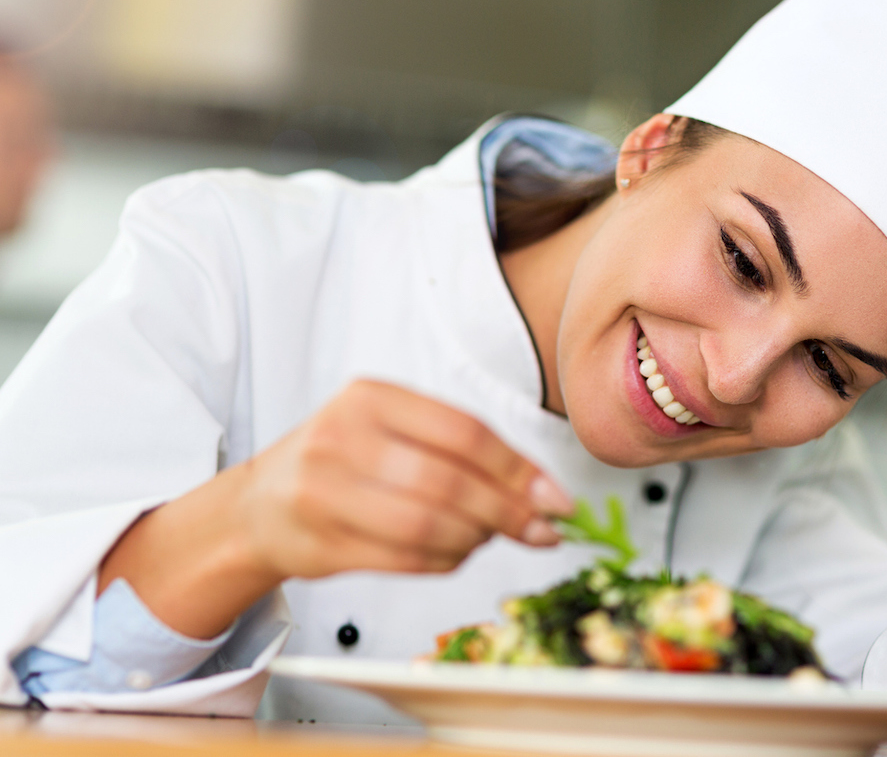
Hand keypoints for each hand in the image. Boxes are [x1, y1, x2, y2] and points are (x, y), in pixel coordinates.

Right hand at [236, 379, 572, 578]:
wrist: (260, 505)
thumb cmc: (343, 461)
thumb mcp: (392, 429)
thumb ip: (460, 450)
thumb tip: (541, 492)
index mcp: (371, 397)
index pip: (464, 432)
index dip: (518, 469)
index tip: (556, 499)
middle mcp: (342, 438)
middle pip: (449, 482)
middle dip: (508, 512)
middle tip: (542, 531)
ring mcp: (324, 492)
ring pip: (428, 525)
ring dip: (476, 539)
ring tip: (489, 538)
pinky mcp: (320, 543)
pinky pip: (406, 559)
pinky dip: (446, 560)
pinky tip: (457, 552)